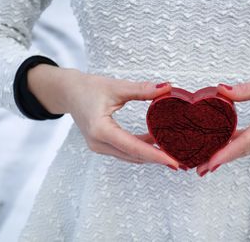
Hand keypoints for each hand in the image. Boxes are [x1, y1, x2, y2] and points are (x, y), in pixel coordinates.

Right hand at [28, 64, 179, 169]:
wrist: (69, 92)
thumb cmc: (87, 88)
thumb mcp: (116, 87)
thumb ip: (142, 90)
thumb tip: (166, 88)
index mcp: (100, 130)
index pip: (133, 147)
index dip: (155, 155)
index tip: (173, 161)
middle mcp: (98, 143)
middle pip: (134, 155)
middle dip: (158, 158)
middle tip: (180, 159)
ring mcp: (99, 146)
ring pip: (130, 156)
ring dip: (151, 155)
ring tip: (172, 153)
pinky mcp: (102, 145)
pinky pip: (126, 151)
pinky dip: (141, 149)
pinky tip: (156, 143)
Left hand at [196, 60, 249, 175]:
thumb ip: (245, 90)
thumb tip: (221, 91)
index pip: (248, 140)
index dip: (228, 152)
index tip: (211, 161)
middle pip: (247, 150)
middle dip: (223, 159)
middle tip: (200, 167)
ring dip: (230, 155)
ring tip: (208, 161)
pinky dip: (240, 147)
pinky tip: (226, 148)